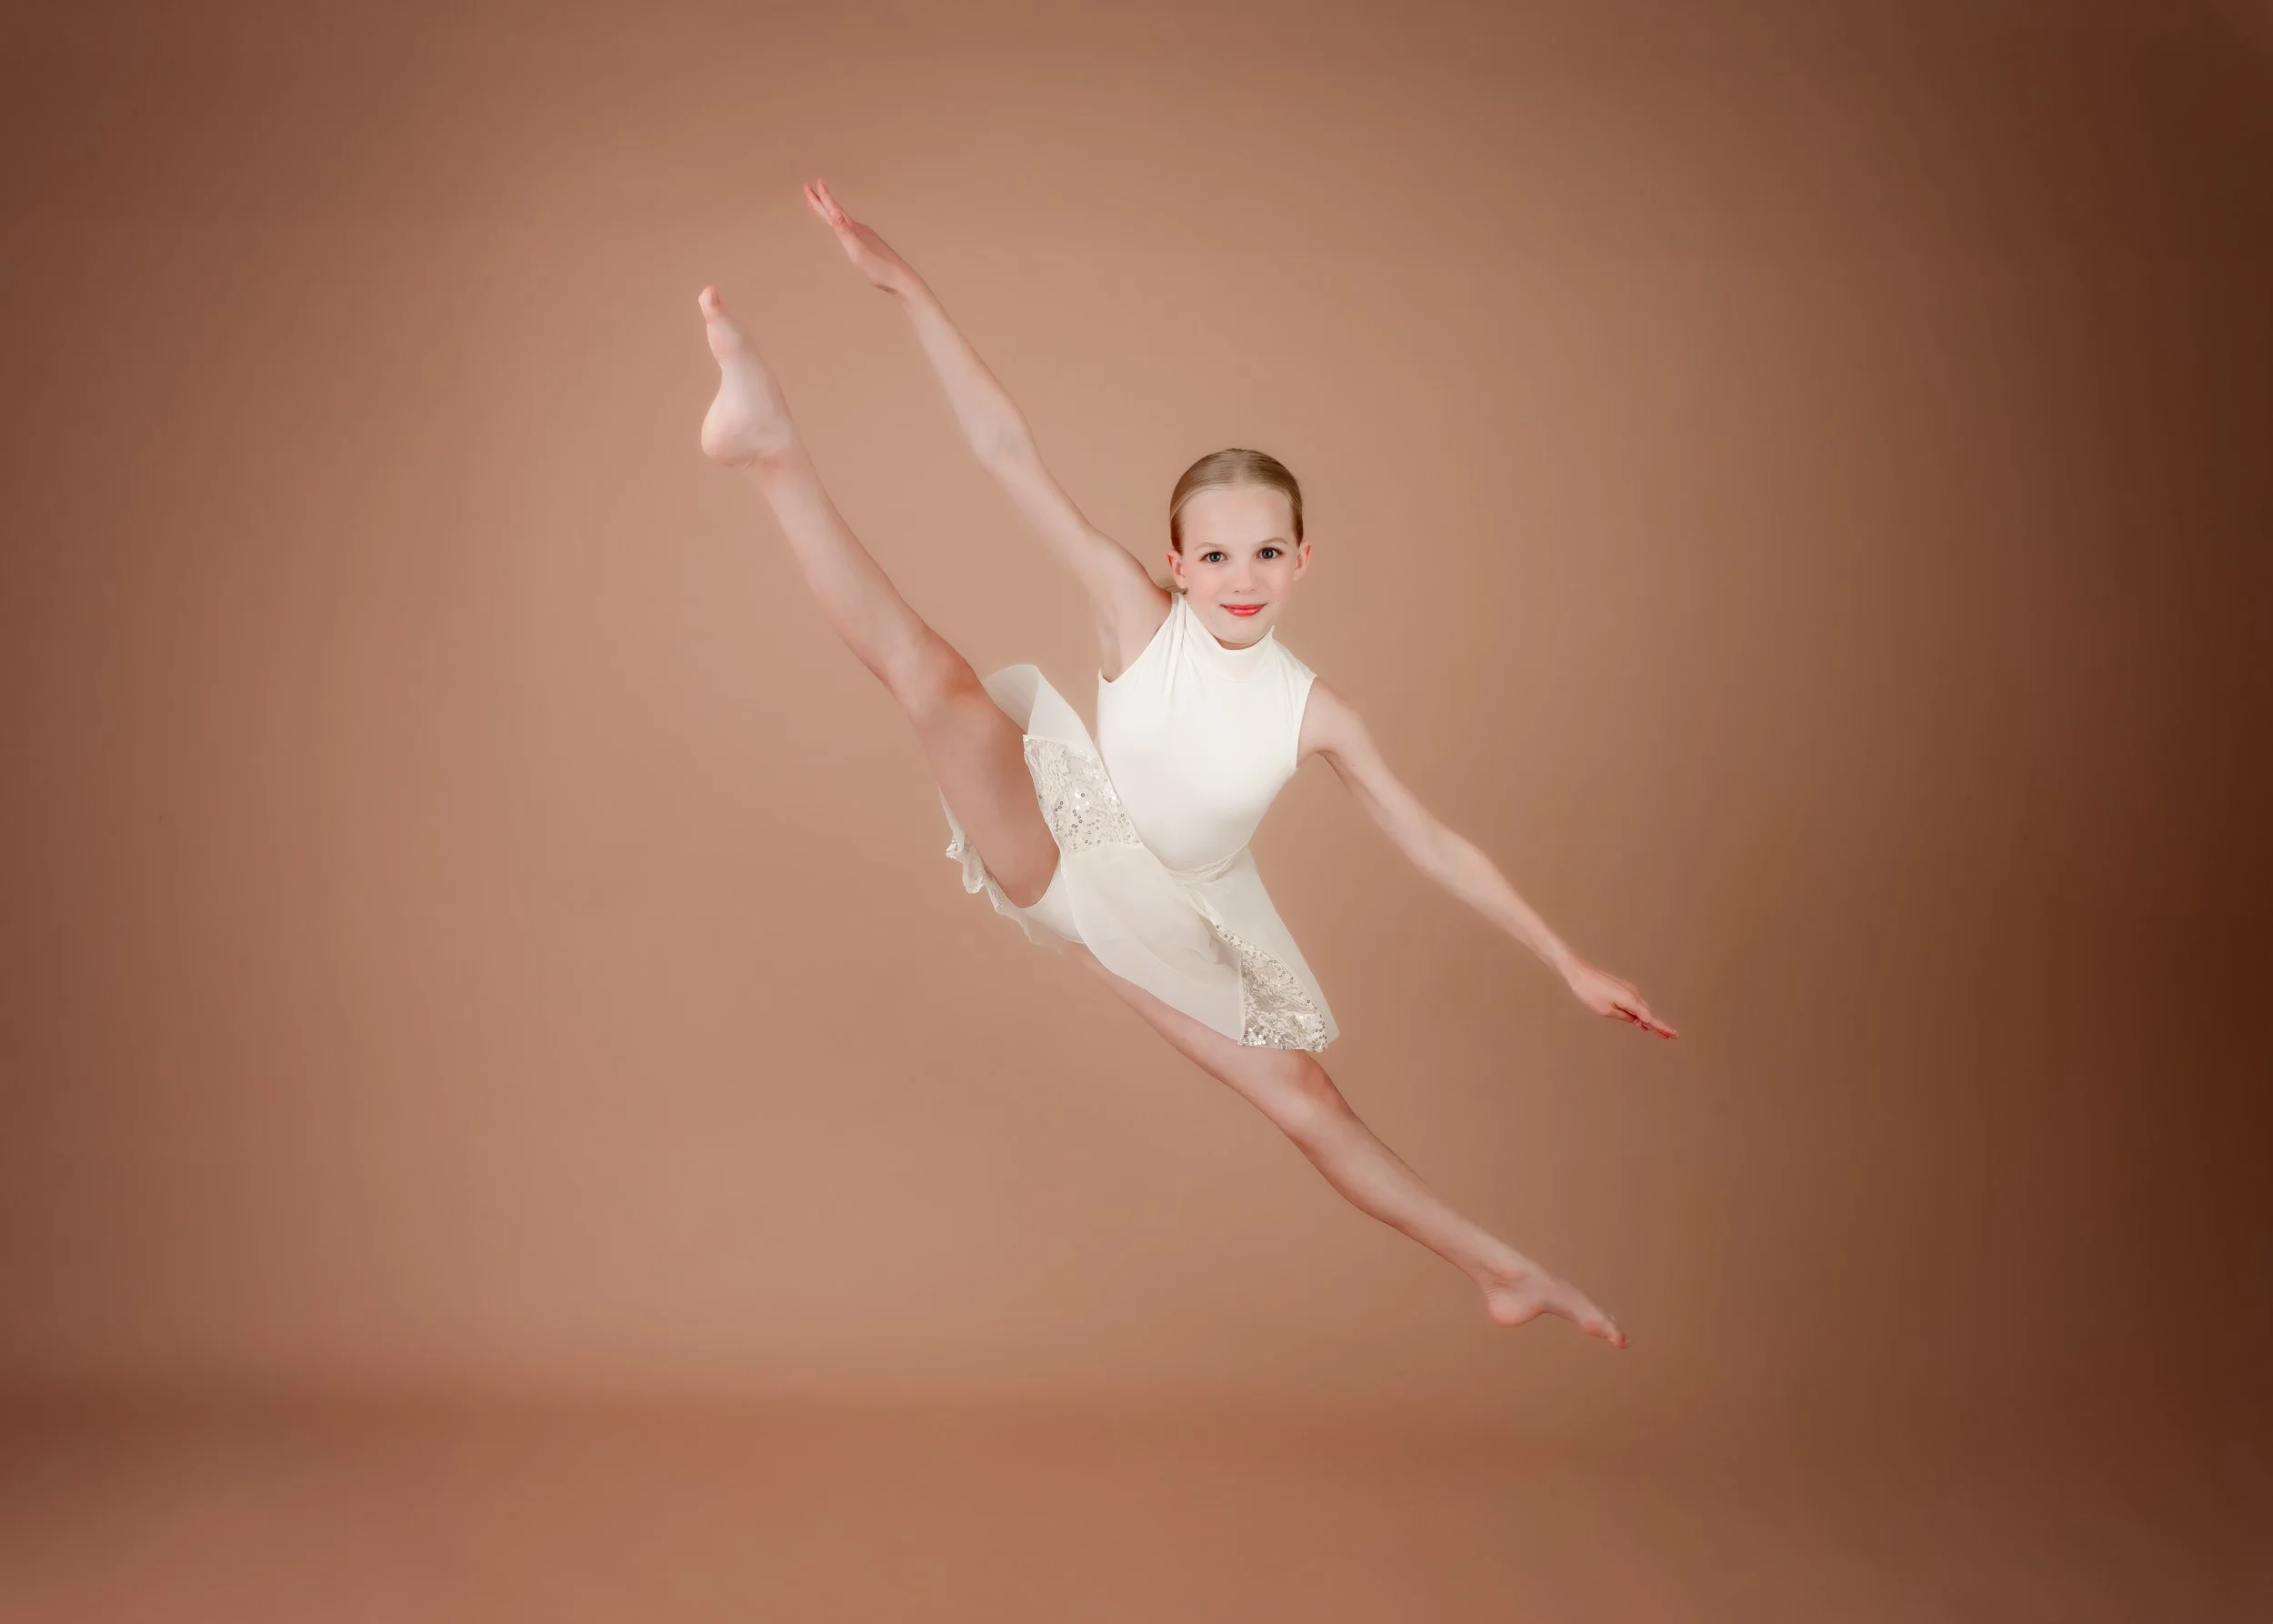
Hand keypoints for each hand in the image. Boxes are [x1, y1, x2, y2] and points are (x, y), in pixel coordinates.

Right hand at [801, 178, 920, 296]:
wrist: (900, 279)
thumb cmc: (879, 268)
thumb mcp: (857, 251)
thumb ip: (845, 232)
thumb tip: (834, 213)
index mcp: (854, 230)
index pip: (834, 210)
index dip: (823, 198)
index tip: (813, 183)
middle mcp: (859, 229)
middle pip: (836, 212)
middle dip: (822, 201)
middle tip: (809, 188)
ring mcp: (864, 236)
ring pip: (842, 220)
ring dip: (830, 211)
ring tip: (823, 206)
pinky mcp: (868, 245)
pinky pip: (848, 230)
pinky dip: (840, 225)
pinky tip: (843, 227)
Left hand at [1559, 957, 1677, 1038]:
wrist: (1579, 973)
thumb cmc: (1589, 991)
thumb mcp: (1606, 1011)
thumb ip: (1623, 1017)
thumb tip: (1634, 1019)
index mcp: (1631, 1000)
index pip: (1650, 1018)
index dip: (1662, 1027)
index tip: (1674, 1034)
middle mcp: (1633, 993)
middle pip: (1648, 1014)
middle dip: (1658, 1026)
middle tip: (1670, 1036)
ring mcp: (1628, 990)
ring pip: (1641, 1009)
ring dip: (1648, 1021)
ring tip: (1659, 1033)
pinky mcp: (1622, 989)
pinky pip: (1634, 1004)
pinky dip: (1639, 1014)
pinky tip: (1641, 1023)